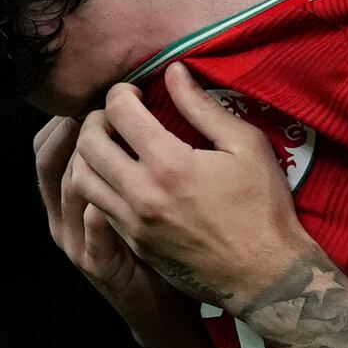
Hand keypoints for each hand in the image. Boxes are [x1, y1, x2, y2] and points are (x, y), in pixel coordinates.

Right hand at [34, 112, 212, 347]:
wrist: (162, 311)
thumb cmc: (153, 248)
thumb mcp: (133, 200)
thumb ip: (124, 160)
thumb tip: (132, 110)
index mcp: (69, 198)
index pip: (49, 146)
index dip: (66, 117)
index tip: (98, 92)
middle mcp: (64, 217)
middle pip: (49, 160)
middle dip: (75, 127)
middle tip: (103, 104)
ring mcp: (76, 242)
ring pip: (68, 187)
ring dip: (90, 157)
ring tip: (115, 132)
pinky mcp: (97, 264)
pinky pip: (92, 229)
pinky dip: (101, 207)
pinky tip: (125, 184)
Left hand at [60, 65, 308, 312]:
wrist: (266, 277)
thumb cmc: (263, 209)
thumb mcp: (246, 146)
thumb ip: (203, 107)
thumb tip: (174, 71)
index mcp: (170, 165)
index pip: (118, 113)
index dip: (120, 93)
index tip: (133, 93)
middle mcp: (143, 195)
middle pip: (88, 144)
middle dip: (94, 119)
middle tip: (112, 116)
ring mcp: (134, 224)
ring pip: (82, 179)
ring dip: (87, 155)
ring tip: (108, 145)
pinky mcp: (135, 245)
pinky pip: (96, 208)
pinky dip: (97, 185)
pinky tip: (117, 176)